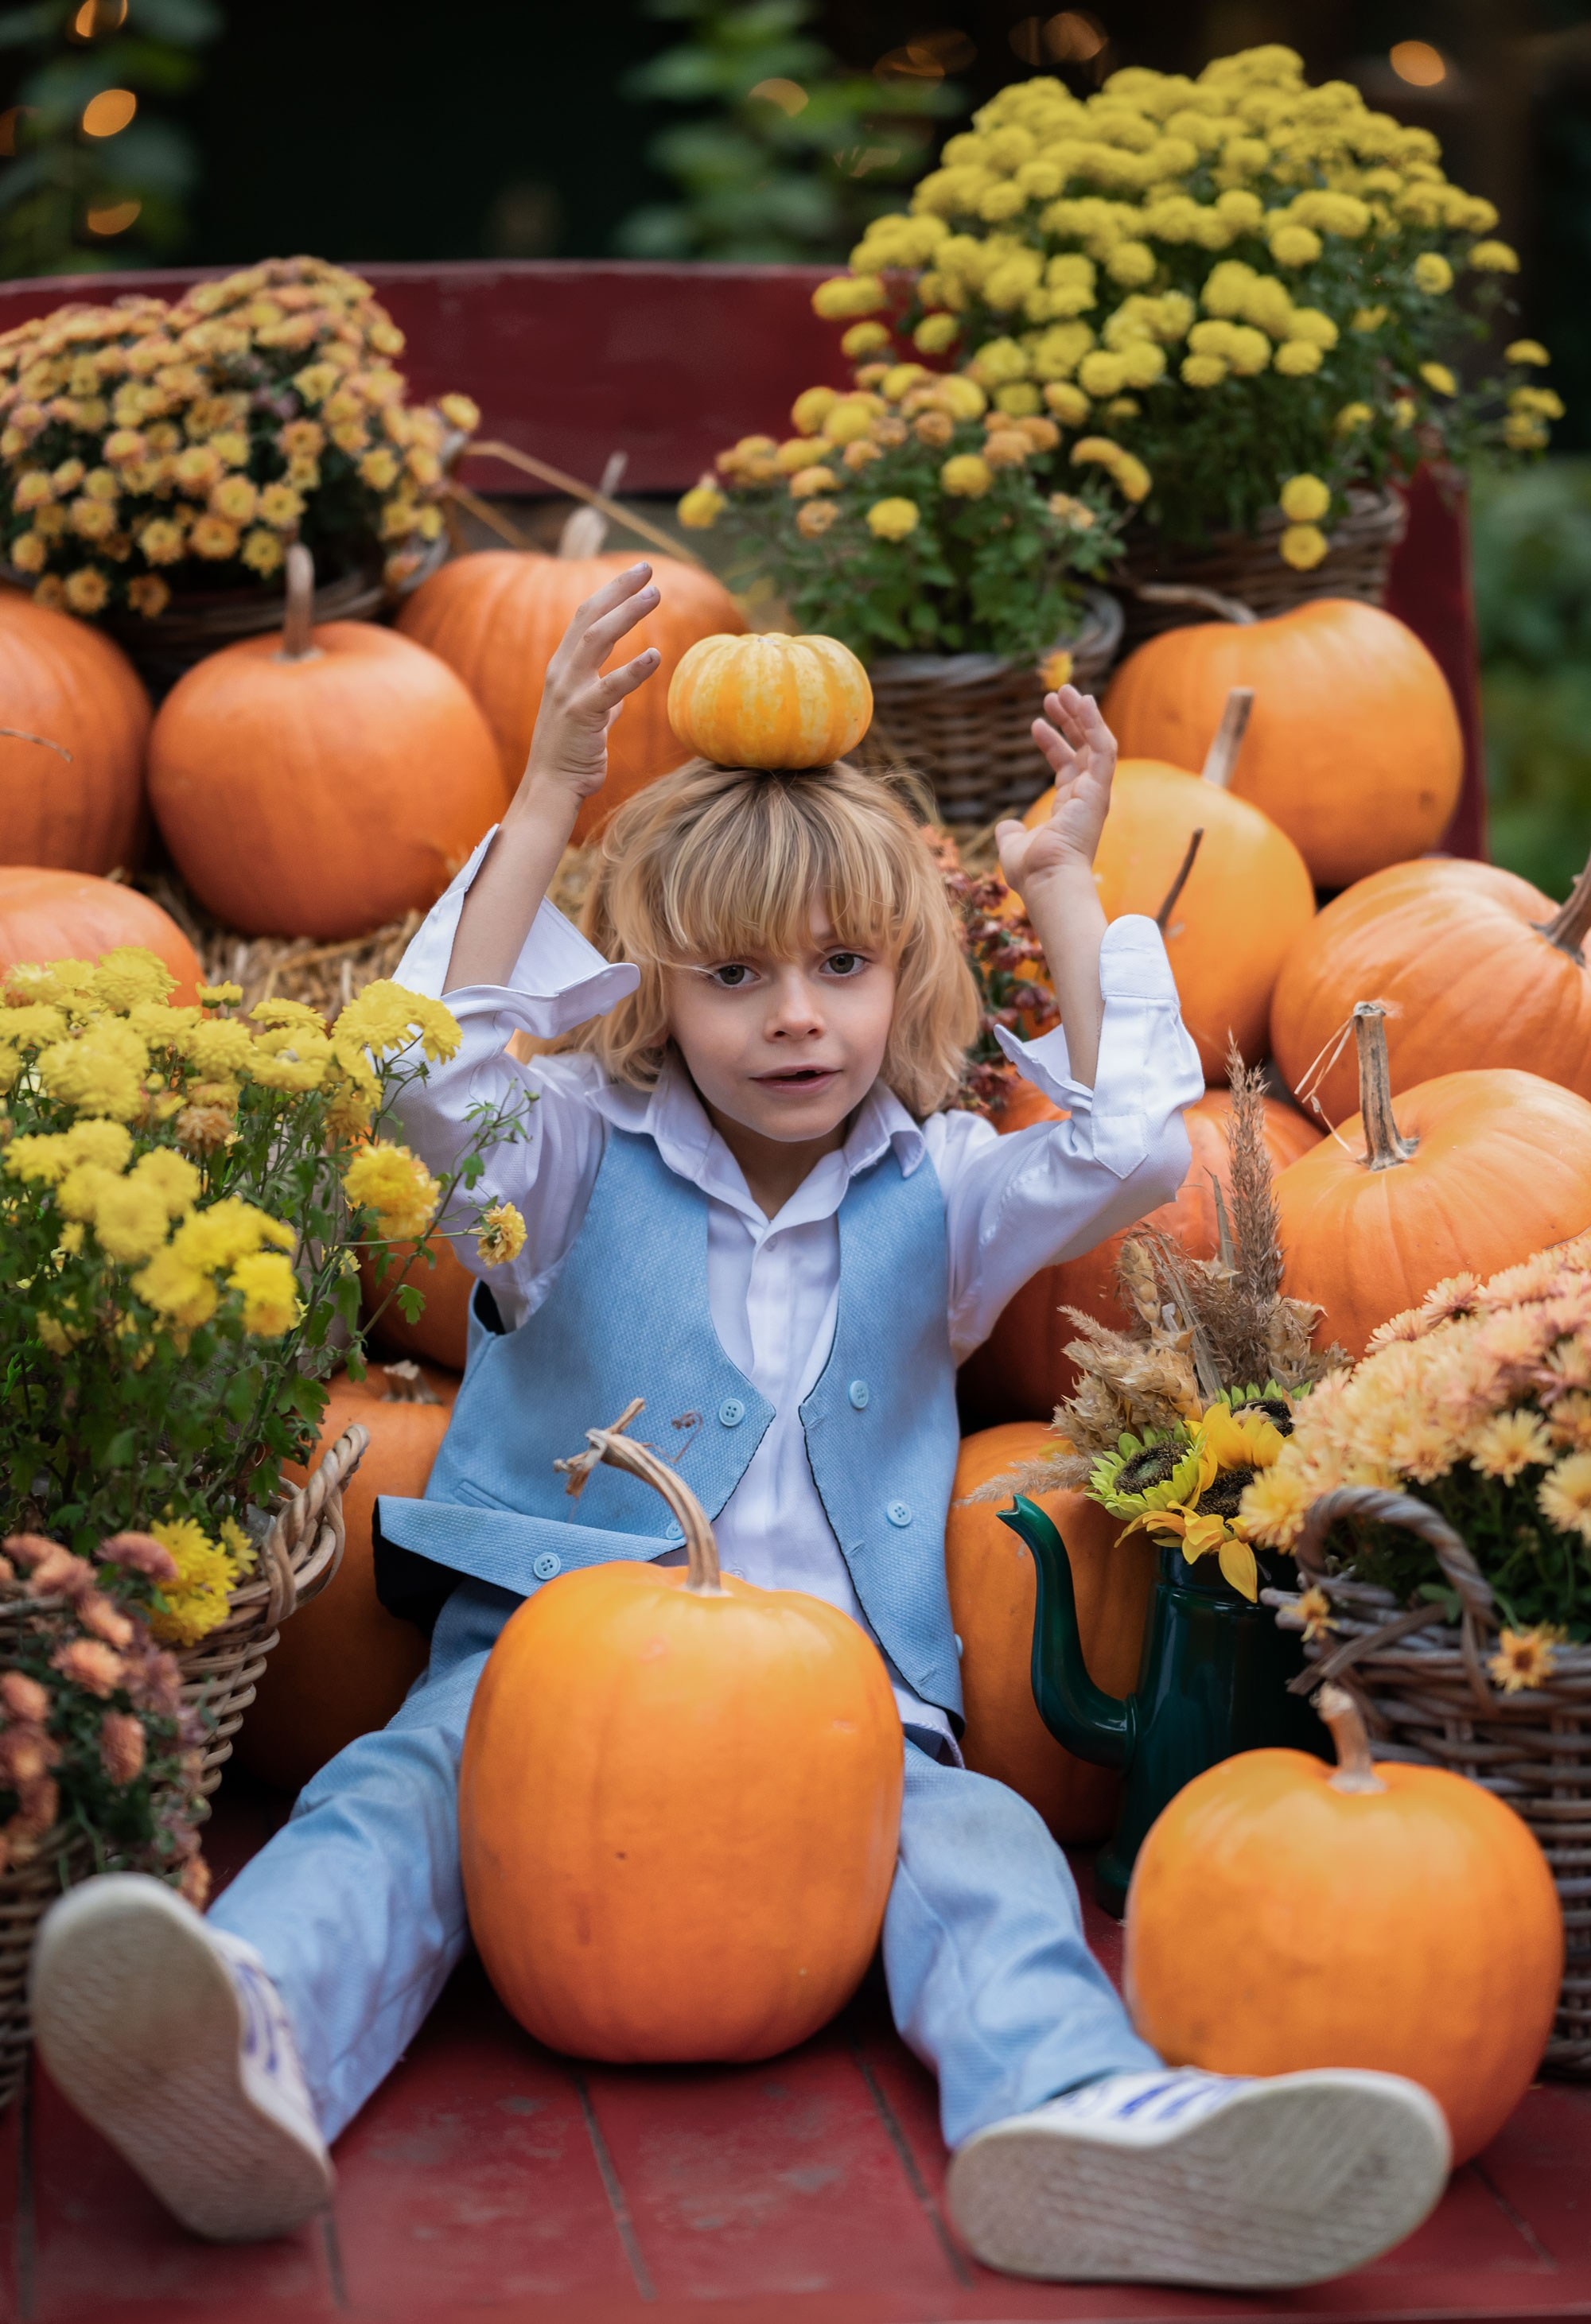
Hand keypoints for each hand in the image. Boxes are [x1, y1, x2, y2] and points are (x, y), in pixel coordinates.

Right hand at [515, 562, 661, 812]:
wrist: (551, 787)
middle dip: (618, 588)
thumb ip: (602, 700)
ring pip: (596, 639)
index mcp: (564, 667)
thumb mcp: (588, 718)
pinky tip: (656, 655)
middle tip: (648, 568)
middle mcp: (562, 671)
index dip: (611, 592)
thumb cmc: (571, 753)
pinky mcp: (580, 714)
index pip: (585, 617)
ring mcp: (568, 690)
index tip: (637, 573)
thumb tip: (619, 695)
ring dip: (626, 613)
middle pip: (589, 616)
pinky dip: (633, 670)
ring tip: (655, 595)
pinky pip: (609, 687)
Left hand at [995, 684, 1116, 902]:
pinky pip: (1103, 748)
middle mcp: (1087, 798)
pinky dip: (1095, 723)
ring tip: (1065, 690)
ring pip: (1096, 743)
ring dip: (1083, 715)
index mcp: (1071, 809)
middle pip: (1084, 749)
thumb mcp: (1014, 846)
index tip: (1036, 723)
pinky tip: (1084, 701)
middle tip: (1054, 695)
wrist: (1047, 881)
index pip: (1066, 766)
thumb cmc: (1033, 871)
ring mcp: (1096, 793)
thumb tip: (1005, 826)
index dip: (1053, 742)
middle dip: (1070, 720)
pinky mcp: (1100, 789)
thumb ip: (1011, 833)